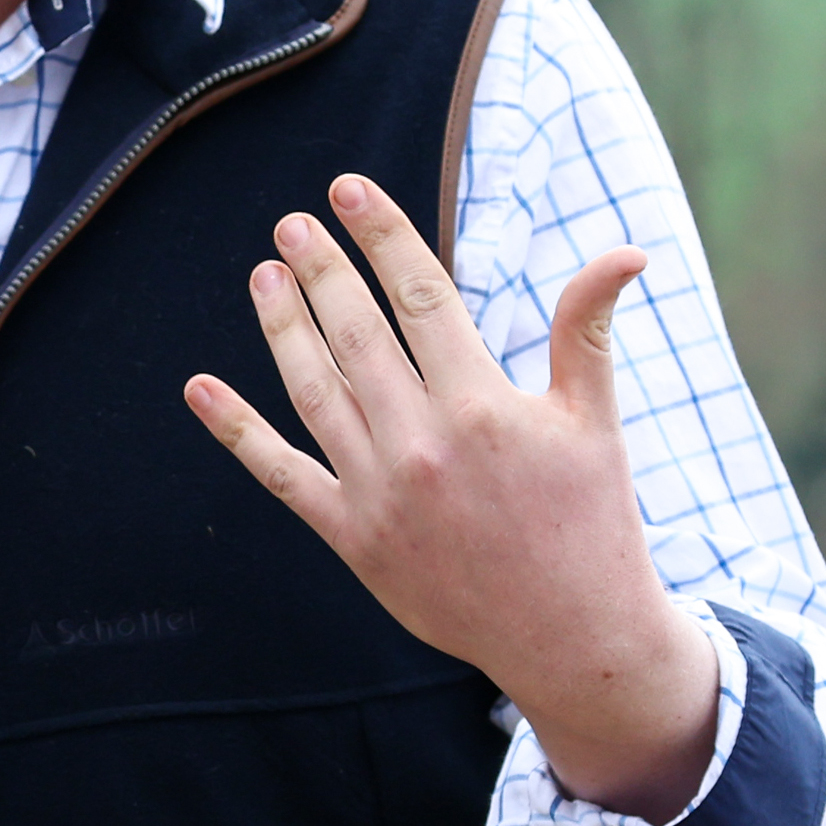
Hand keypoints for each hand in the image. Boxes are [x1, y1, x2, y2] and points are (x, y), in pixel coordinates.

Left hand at [181, 176, 718, 814]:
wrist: (571, 636)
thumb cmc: (591, 519)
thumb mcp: (595, 421)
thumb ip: (588, 330)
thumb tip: (625, 250)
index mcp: (483, 406)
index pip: (421, 298)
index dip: (383, 236)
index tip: (348, 189)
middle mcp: (423, 445)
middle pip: (356, 334)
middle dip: (321, 271)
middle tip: (292, 223)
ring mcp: (381, 493)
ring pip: (314, 391)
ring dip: (282, 328)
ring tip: (264, 275)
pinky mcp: (354, 538)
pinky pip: (282, 475)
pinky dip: (236, 431)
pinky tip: (200, 388)